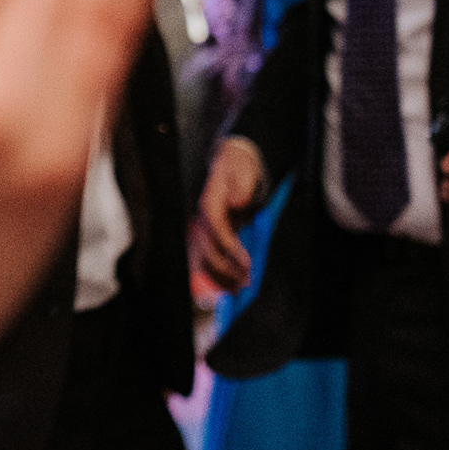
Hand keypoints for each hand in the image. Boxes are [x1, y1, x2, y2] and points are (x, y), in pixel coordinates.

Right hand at [193, 137, 262, 291]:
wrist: (233, 160)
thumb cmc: (240, 166)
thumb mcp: (244, 169)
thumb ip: (242, 185)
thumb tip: (237, 202)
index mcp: (210, 202)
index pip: (216, 229)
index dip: (230, 247)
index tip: (245, 261)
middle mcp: (203, 217)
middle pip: (207, 248)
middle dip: (226, 268)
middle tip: (245, 281)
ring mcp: (204, 226)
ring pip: (204, 256)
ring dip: (219, 275)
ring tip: (237, 289)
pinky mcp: (209, 233)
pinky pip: (207, 257)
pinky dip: (216, 272)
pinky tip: (228, 285)